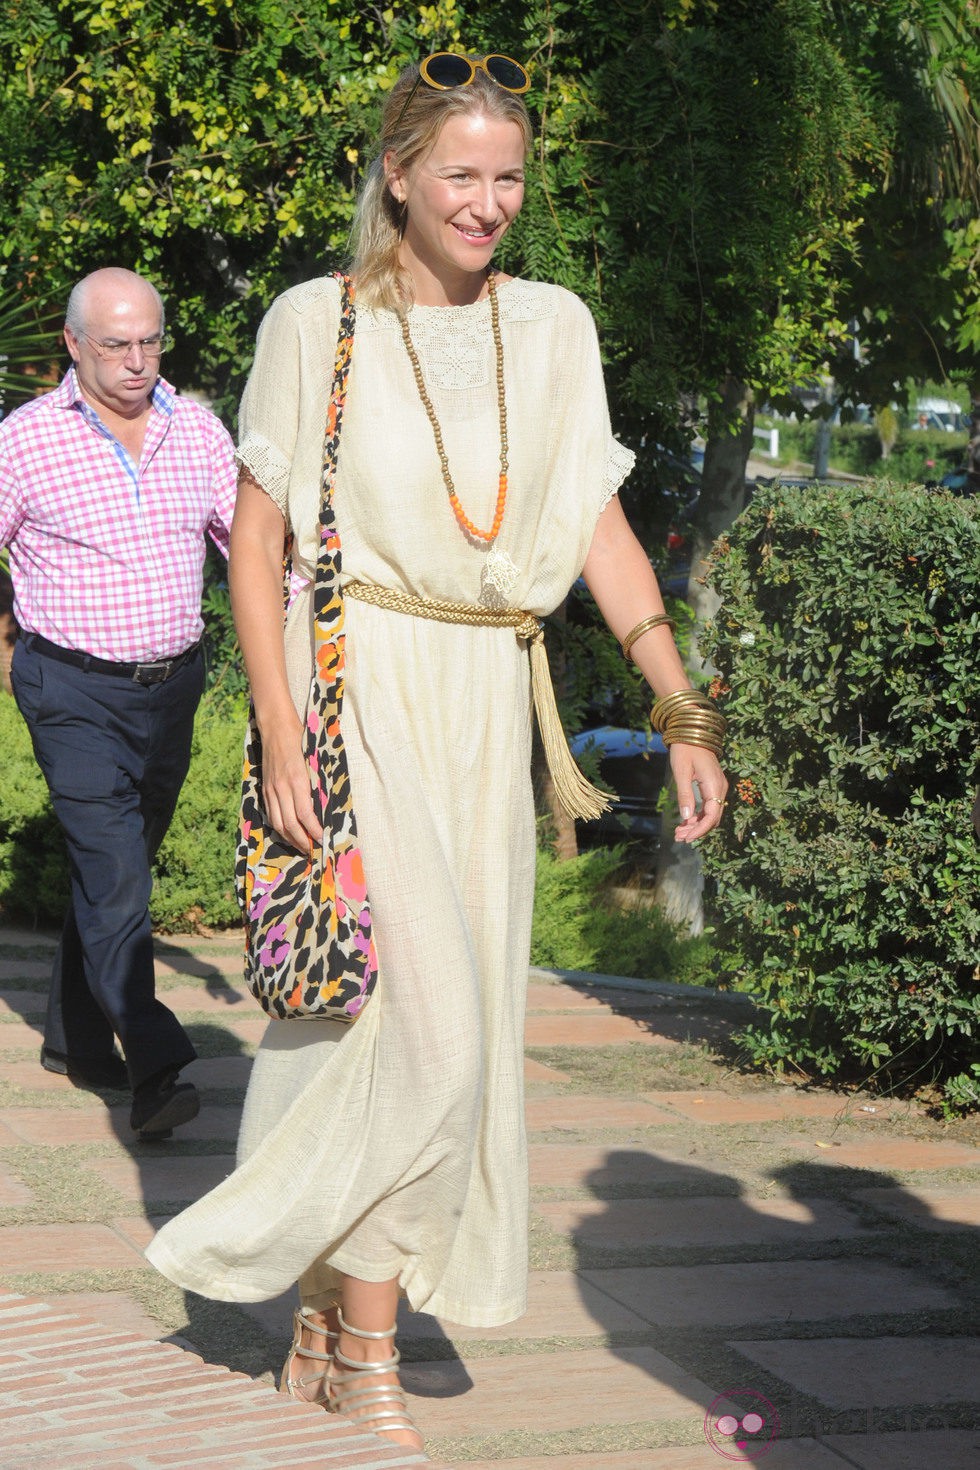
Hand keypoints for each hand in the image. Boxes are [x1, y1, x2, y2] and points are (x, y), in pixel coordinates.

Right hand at [258, 719, 323, 851]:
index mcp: (297, 780)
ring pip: (278, 822)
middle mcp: (282, 788)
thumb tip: (325, 806)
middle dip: (302, 841)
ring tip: (301, 846)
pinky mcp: (265, 788)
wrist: (275, 727)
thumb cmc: (300, 739)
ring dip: (290, 838)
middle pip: (290, 824)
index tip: (322, 840)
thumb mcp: (313, 760)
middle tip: (313, 850)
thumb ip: (316, 783)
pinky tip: (287, 833)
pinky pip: (271, 813)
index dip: (314, 831)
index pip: (305, 815)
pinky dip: (279, 827)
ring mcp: (271, 789)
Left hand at [669, 744, 727, 842]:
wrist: (692, 732)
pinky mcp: (713, 786)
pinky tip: (685, 822)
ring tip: (679, 833)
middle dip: (697, 830)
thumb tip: (686, 817)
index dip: (700, 829)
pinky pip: (708, 806)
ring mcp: (718, 787)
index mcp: (714, 785)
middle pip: (713, 817)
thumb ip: (685, 794)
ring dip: (696, 825)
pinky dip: (698, 816)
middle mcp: (720, 788)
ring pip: (711, 814)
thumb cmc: (684, 749)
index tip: (687, 838)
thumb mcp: (681, 772)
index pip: (712, 815)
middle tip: (678, 837)